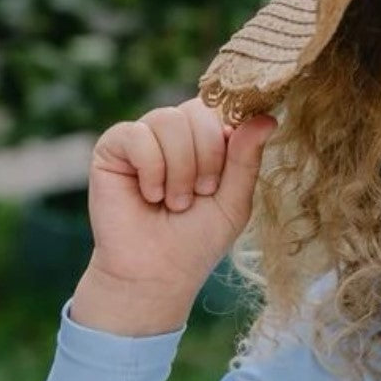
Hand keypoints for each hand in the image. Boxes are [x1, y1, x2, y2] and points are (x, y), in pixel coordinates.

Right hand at [86, 96, 277, 309]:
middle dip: (207, 159)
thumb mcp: (234, 201)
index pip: (222, 107)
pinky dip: (151, 170)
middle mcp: (174, 133)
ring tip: (174, 202)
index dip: (229, 134)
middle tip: (199, 195)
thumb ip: (247, 158)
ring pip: (169, 120)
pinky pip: (137, 135)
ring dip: (180, 170)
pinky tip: (149, 196)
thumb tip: (268, 117)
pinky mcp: (113, 146)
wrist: (156, 273)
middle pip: (199, 110)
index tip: (223, 177)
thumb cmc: (196, 241)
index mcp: (205, 140)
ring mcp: (143, 136)